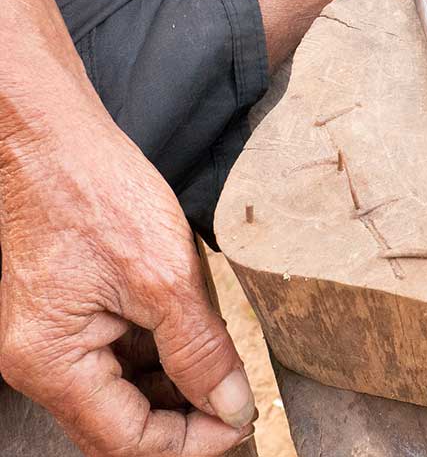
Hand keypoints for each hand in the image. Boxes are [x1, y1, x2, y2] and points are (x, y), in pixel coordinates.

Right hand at [0, 118, 255, 455]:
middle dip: (186, 420)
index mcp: (53, 363)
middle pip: (123, 424)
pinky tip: (198, 340)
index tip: (242, 423)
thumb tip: (229, 406)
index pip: (128, 441)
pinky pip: (120, 356)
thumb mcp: (164, 277)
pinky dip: (162, 356)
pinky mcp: (73, 313)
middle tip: (240, 400)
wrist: (54, 139)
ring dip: (177, 389)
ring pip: (124, 392)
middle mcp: (45, 361)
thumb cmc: (96, 192)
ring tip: (226, 369)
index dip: (191, 443)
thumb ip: (199, 350)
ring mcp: (57, 338)